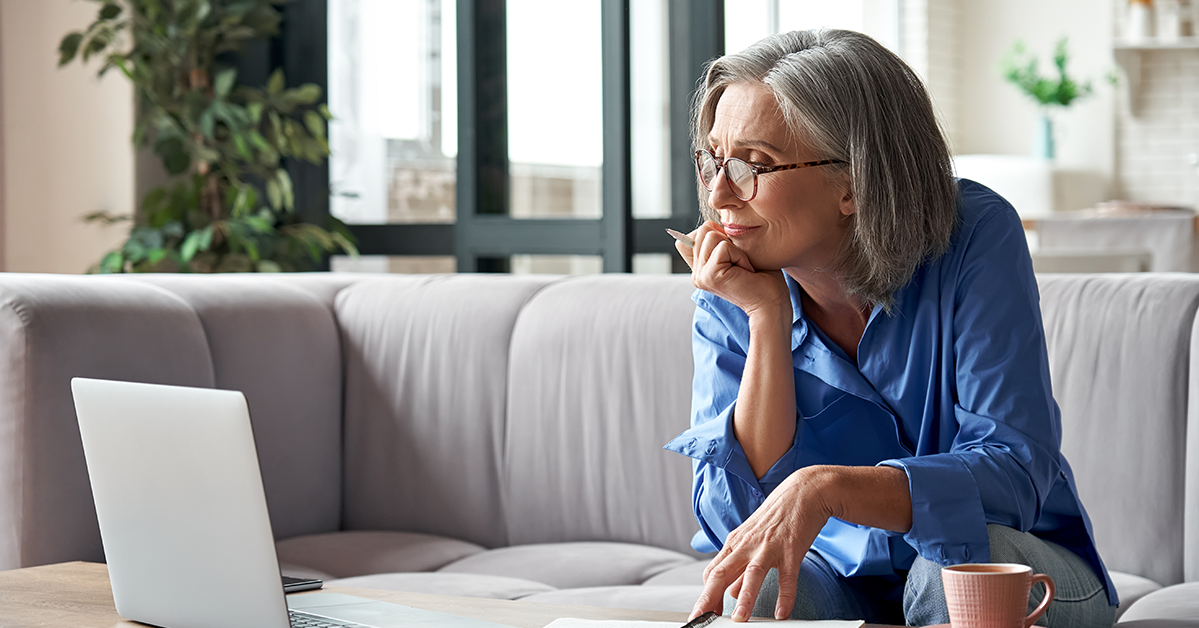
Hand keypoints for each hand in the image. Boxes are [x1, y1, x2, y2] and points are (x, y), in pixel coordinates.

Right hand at [674, 221, 787, 319]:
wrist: (771, 303)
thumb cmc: (762, 278)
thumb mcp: (737, 253)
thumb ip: (720, 240)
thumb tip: (711, 224)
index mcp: (700, 269)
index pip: (691, 236)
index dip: (715, 235)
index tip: (733, 256)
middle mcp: (697, 273)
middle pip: (703, 230)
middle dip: (727, 240)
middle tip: (741, 262)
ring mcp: (700, 276)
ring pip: (711, 235)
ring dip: (735, 248)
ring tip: (743, 267)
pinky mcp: (710, 275)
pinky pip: (723, 246)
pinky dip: (740, 255)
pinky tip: (746, 271)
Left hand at [689, 467, 834, 621]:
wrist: (804, 491)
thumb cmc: (776, 517)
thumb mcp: (752, 540)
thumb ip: (740, 567)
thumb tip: (730, 592)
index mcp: (735, 543)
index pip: (712, 572)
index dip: (705, 595)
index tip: (701, 615)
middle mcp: (747, 545)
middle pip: (722, 573)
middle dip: (709, 598)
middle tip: (702, 619)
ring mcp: (769, 546)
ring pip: (752, 574)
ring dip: (745, 598)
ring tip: (740, 619)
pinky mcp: (792, 549)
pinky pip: (787, 576)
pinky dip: (785, 596)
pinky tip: (782, 613)